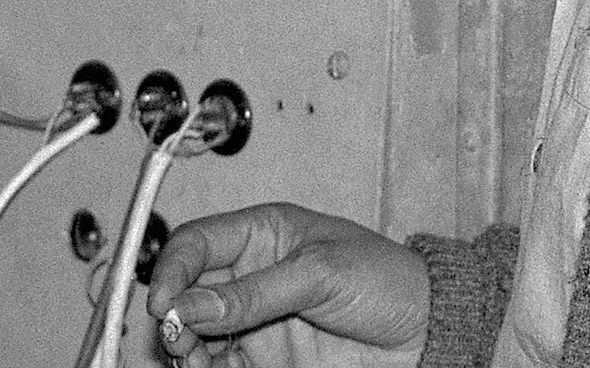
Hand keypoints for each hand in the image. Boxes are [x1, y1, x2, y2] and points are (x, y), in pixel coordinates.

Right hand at [145, 203, 428, 367]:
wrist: (426, 333)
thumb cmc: (387, 281)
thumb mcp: (320, 273)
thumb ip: (253, 293)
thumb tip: (189, 305)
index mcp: (262, 234)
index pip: (197, 244)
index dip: (172, 268)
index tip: (162, 302)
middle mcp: (250, 277)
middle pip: (187, 294)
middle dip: (173, 316)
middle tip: (177, 338)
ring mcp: (255, 323)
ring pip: (196, 337)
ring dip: (185, 350)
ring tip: (194, 361)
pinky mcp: (264, 362)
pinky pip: (220, 367)